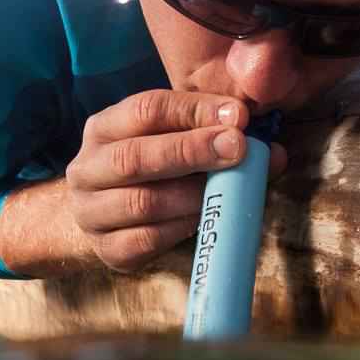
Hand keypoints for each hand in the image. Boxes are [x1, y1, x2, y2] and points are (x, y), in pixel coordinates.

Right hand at [65, 90, 285, 272]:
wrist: (105, 216)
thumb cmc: (152, 171)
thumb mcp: (173, 141)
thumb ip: (214, 136)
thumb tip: (272, 152)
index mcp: (103, 128)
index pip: (146, 110)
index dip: (194, 111)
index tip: (238, 116)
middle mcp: (87, 168)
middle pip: (135, 157)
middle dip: (192, 151)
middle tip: (238, 148)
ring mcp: (91, 212)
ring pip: (142, 203)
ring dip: (192, 196)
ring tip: (227, 191)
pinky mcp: (106, 250)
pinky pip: (145, 241)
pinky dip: (181, 230)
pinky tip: (204, 219)